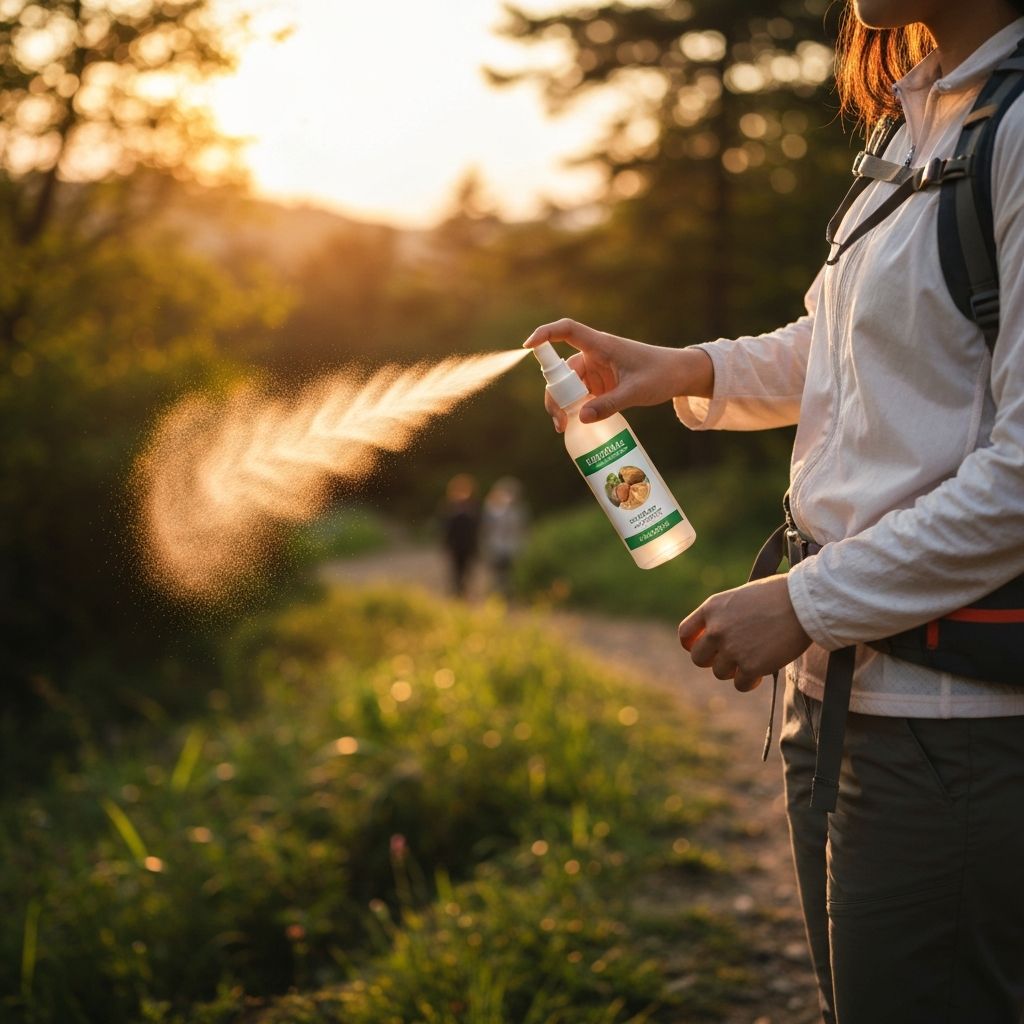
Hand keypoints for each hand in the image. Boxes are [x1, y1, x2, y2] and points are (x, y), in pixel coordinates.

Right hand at [523, 318, 713, 431]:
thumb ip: (610, 405)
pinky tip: (576, 425)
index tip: (528, 346)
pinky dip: (575, 408)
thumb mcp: (636, 391)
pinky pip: (580, 395)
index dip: (545, 334)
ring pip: (569, 386)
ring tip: (565, 428)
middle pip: (562, 371)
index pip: (567, 331)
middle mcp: (594, 355)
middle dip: (555, 395)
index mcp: (601, 345)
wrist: (679, 375)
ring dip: (563, 405)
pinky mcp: (601, 384)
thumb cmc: (661, 374)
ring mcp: (596, 370)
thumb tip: (580, 418)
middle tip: (559, 421)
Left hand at [678, 575, 811, 691]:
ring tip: (752, 660)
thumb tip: (719, 635)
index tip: (702, 648)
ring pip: (720, 673)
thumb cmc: (779, 594)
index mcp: (712, 608)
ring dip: (734, 670)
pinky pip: (740, 684)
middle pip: (698, 658)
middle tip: (730, 659)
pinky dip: (750, 681)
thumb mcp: (741, 596)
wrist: (804, 603)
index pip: (685, 633)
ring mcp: (732, 649)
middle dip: (713, 661)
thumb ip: (725, 615)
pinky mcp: (751, 666)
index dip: (692, 644)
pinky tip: (761, 672)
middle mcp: (716, 630)